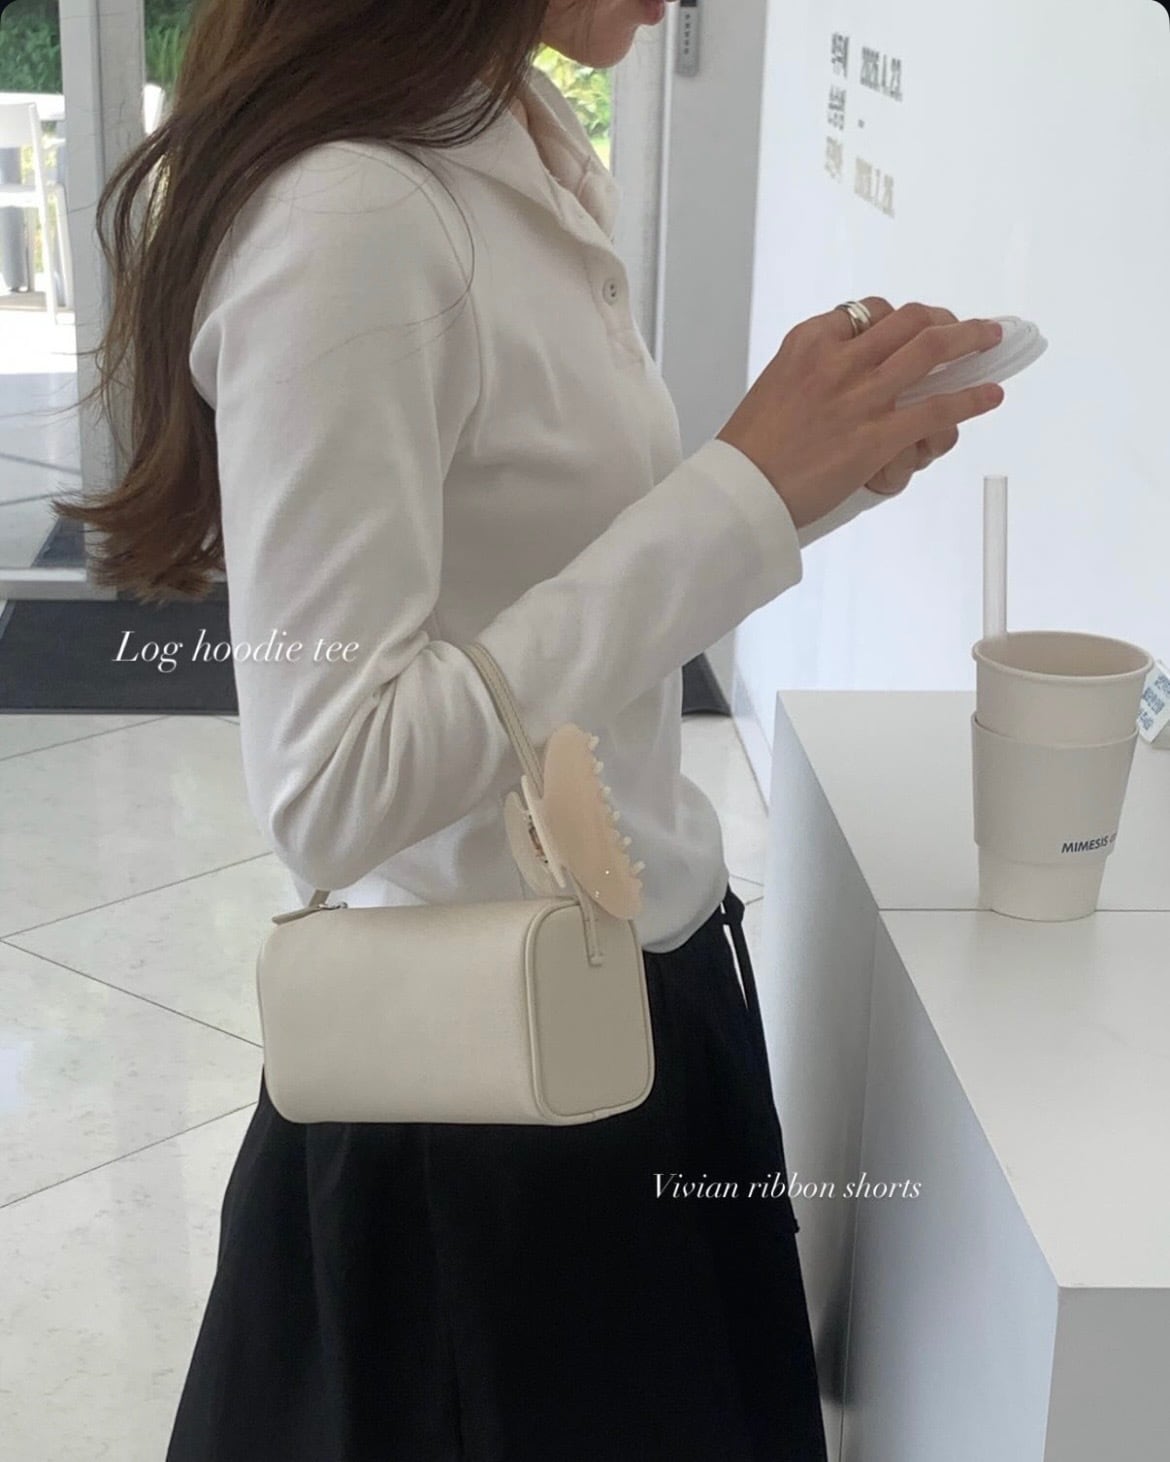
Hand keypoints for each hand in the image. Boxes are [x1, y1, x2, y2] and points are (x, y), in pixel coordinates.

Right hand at [715, 298, 1004, 530]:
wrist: (743, 489)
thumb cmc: (753, 446)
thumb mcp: (776, 384)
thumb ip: (814, 370)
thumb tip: (851, 372)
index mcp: (810, 342)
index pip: (869, 311)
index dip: (901, 317)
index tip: (915, 326)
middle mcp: (839, 360)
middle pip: (910, 322)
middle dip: (944, 319)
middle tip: (963, 327)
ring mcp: (862, 397)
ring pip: (932, 351)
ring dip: (970, 341)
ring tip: (990, 340)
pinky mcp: (877, 437)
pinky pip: (937, 409)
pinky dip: (971, 398)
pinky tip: (989, 396)